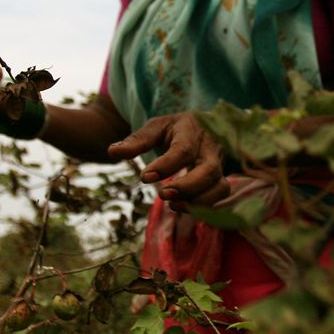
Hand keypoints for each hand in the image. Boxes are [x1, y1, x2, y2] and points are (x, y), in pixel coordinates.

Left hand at [108, 112, 229, 209]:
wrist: (207, 125)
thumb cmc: (177, 129)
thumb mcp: (156, 127)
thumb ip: (137, 140)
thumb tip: (112, 152)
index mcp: (192, 131)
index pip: (183, 150)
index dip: (165, 166)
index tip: (144, 177)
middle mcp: (211, 148)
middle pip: (209, 170)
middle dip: (187, 187)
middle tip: (163, 195)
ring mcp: (221, 165)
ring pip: (220, 187)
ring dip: (199, 201)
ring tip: (174, 206)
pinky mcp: (222, 179)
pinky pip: (222, 197)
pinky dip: (206, 208)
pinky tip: (184, 208)